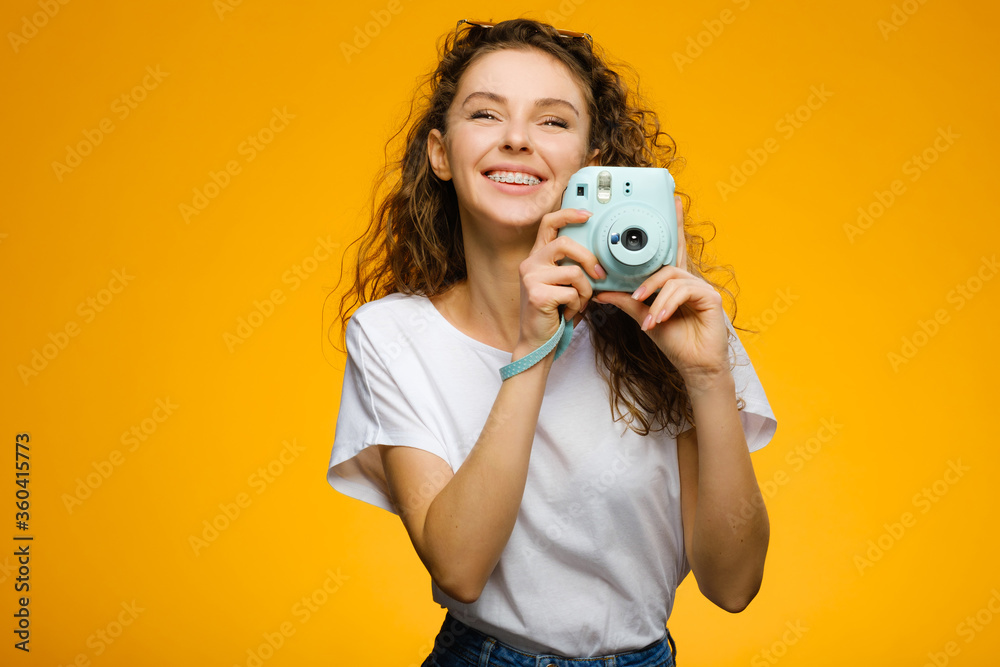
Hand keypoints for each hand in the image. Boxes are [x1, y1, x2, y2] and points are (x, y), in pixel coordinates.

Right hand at [516, 207, 606, 354]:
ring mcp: (531, 278)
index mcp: (537, 258)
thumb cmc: (554, 314)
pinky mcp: (536, 294)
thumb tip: (599, 258)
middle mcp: (530, 264)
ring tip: (576, 304)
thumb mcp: (563, 285)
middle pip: (565, 244)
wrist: (538, 343)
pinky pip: (572, 293)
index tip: (588, 215)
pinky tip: (567, 314)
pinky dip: (577, 306)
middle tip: (599, 276)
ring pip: (574, 273)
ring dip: (584, 292)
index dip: (568, 214)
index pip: (548, 224)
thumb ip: (572, 267)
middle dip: (589, 259)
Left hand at [591, 196, 729, 384]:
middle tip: (639, 294)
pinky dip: (667, 305)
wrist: (694, 366)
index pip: (672, 251)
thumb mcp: (644, 317)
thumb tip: (602, 292)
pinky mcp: (711, 297)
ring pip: (672, 279)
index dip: (673, 226)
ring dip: (655, 299)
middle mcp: (690, 280)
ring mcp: (702, 287)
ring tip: (648, 319)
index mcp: (676, 282)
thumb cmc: (675, 342)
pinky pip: (682, 291)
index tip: (673, 201)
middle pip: (670, 261)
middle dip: (654, 275)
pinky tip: (659, 320)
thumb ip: (627, 302)